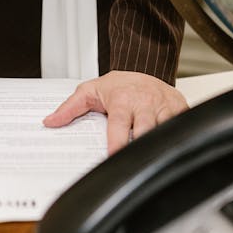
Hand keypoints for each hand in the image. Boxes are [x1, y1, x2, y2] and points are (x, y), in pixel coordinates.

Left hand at [43, 71, 188, 153]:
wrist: (144, 67)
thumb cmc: (119, 85)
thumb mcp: (90, 91)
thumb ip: (70, 108)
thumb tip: (50, 122)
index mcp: (122, 100)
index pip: (119, 126)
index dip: (117, 143)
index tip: (112, 157)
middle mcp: (144, 103)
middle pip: (145, 131)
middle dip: (140, 147)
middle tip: (133, 165)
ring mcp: (164, 106)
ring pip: (165, 130)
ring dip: (158, 145)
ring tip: (151, 161)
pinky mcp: (180, 108)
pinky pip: (182, 127)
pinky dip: (178, 138)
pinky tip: (170, 149)